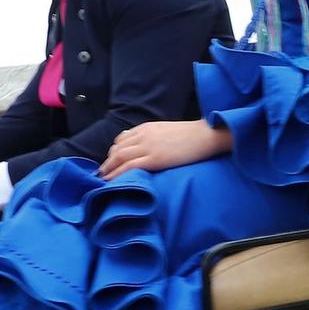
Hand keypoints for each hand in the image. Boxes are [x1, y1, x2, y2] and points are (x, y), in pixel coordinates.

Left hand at [99, 120, 228, 178]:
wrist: (206, 135)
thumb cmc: (192, 135)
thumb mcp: (167, 130)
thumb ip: (153, 135)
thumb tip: (140, 142)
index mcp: (147, 128)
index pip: (122, 139)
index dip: (114, 151)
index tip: (111, 161)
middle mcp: (143, 135)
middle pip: (117, 149)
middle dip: (108, 161)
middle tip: (102, 172)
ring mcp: (148, 147)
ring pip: (119, 157)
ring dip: (108, 168)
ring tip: (102, 179)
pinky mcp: (154, 159)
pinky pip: (129, 166)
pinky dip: (117, 174)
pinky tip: (111, 181)